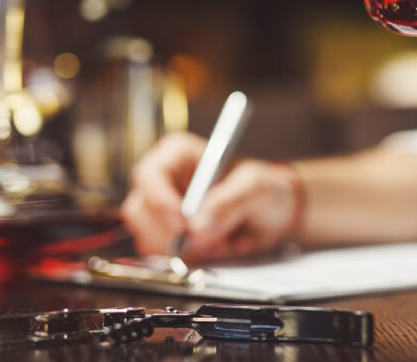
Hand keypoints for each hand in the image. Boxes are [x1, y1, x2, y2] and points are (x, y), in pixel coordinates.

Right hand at [119, 132, 303, 262]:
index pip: (149, 176)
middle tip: (208, 239)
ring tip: (223, 239)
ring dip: (186, 249)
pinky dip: (192, 260)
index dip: (160, 202)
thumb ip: (228, 203)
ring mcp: (163, 214)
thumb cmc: (264, 187)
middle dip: (172, 233)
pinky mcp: (170, 240)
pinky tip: (219, 247)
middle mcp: (164, 183)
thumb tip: (198, 228)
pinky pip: (164, 259)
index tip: (183, 224)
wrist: (276, 213)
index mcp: (178, 155)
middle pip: (139, 211)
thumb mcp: (254, 187)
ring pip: (148, 239)